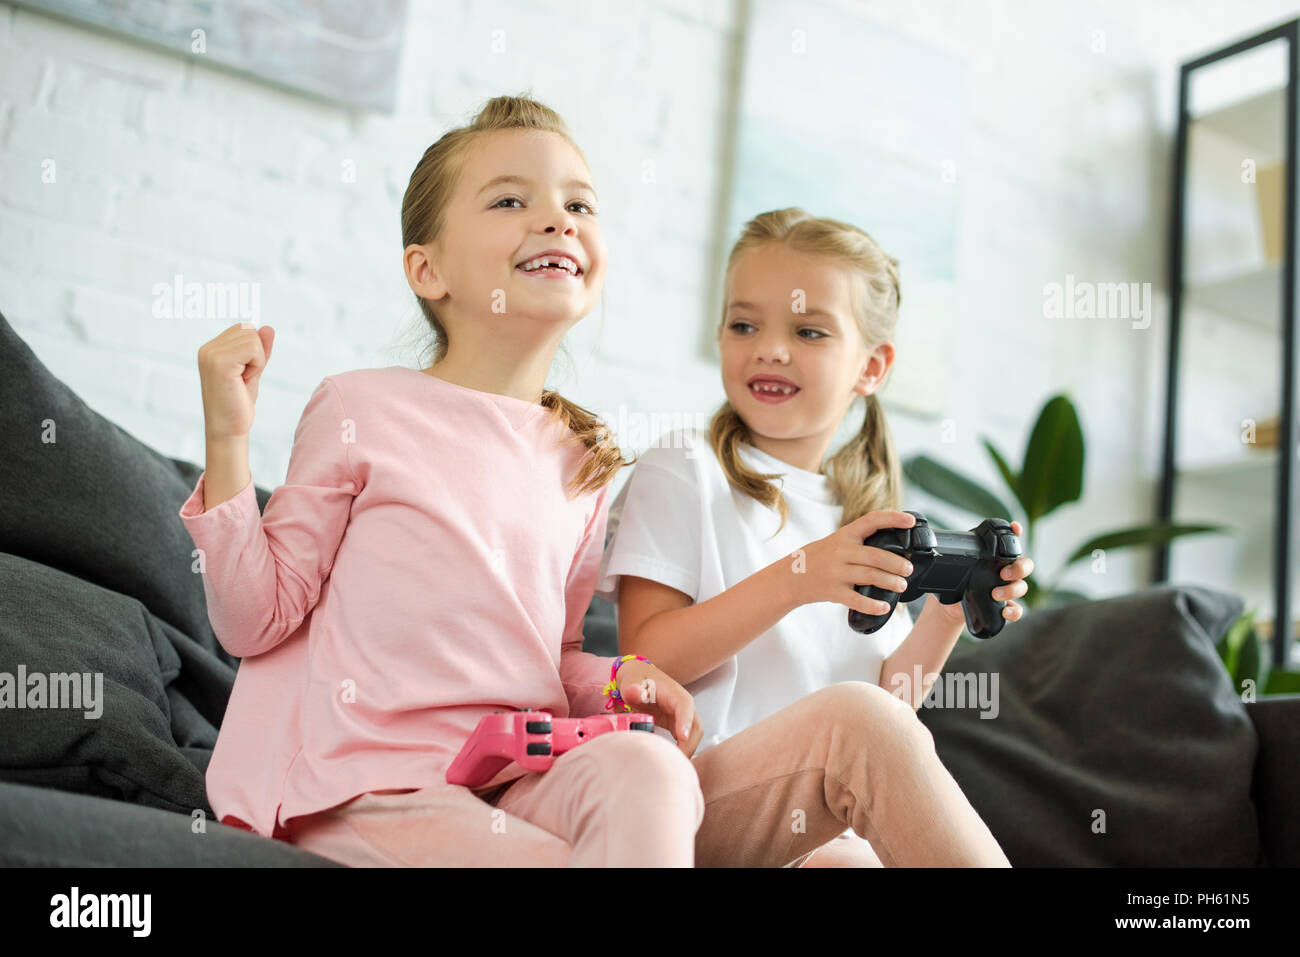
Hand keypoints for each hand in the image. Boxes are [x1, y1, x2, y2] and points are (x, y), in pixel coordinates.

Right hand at [198, 322, 275, 440]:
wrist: (229, 429)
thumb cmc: (238, 403)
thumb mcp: (253, 370)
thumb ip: (260, 349)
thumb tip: (268, 327)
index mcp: (211, 348)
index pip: (244, 329)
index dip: (254, 352)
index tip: (243, 374)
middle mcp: (207, 348)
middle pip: (249, 330)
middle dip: (257, 355)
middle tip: (244, 379)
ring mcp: (211, 354)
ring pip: (253, 339)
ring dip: (257, 362)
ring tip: (242, 381)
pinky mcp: (220, 362)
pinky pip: (253, 348)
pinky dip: (257, 365)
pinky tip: (244, 381)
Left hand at [610, 659, 702, 757]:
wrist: (638, 679)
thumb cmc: (636, 680)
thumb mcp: (631, 681)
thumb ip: (632, 687)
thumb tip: (634, 692)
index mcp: (674, 693)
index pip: (685, 706)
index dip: (685, 721)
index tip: (681, 737)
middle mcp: (683, 706)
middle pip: (695, 726)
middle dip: (689, 744)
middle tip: (675, 761)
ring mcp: (683, 717)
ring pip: (694, 736)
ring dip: (687, 750)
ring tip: (673, 765)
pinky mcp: (678, 726)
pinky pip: (686, 740)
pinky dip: (682, 751)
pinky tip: (671, 762)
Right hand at [787, 510, 917, 617]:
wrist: (788, 578)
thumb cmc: (817, 559)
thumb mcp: (835, 543)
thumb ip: (858, 542)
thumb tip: (894, 547)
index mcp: (844, 535)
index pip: (871, 520)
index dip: (893, 518)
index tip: (910, 522)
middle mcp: (840, 552)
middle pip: (876, 555)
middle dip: (897, 563)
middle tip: (909, 569)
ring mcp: (836, 572)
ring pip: (870, 575)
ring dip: (890, 582)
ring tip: (901, 586)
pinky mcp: (832, 591)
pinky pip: (856, 599)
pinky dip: (872, 605)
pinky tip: (884, 607)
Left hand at [935, 521, 1033, 625]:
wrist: (948, 606)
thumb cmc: (954, 581)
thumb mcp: (952, 565)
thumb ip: (948, 553)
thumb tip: (930, 538)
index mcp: (994, 558)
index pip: (1009, 541)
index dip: (1016, 532)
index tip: (1015, 527)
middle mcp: (1004, 571)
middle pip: (1025, 565)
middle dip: (1019, 568)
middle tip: (1002, 573)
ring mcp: (1006, 589)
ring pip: (1021, 587)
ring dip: (1011, 590)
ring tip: (995, 594)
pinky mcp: (1003, 607)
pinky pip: (1017, 610)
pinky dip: (1014, 611)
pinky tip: (1005, 611)